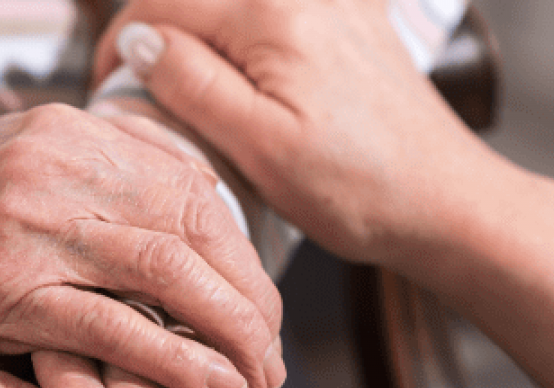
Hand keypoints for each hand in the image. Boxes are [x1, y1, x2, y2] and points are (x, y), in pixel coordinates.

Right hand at [0, 103, 284, 387]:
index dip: (240, 249)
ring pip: (161, 271)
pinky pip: (110, 324)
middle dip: (245, 294)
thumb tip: (204, 188)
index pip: (190, 186)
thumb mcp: (40, 158)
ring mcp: (33, 224)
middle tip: (272, 348)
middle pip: (188, 226)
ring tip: (257, 373)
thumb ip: (118, 165)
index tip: (263, 298)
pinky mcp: (11, 287)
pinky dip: (169, 356)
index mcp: (73, 131)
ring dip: (223, 327)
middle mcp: (57, 166)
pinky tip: (211, 383)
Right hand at [93, 0, 509, 269]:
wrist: (444, 202)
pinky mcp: (351, 20)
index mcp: (273, 17)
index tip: (109, 86)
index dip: (121, 44)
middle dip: (157, 33)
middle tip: (142, 87)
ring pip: (231, 3)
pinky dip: (240, 34)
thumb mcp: (259, 147)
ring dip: (199, 34)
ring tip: (187, 84)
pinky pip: (273, 12)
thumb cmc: (359, 188)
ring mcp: (333, 2)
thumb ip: (192, 83)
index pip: (162, 3)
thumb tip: (140, 39)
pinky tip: (242, 72)